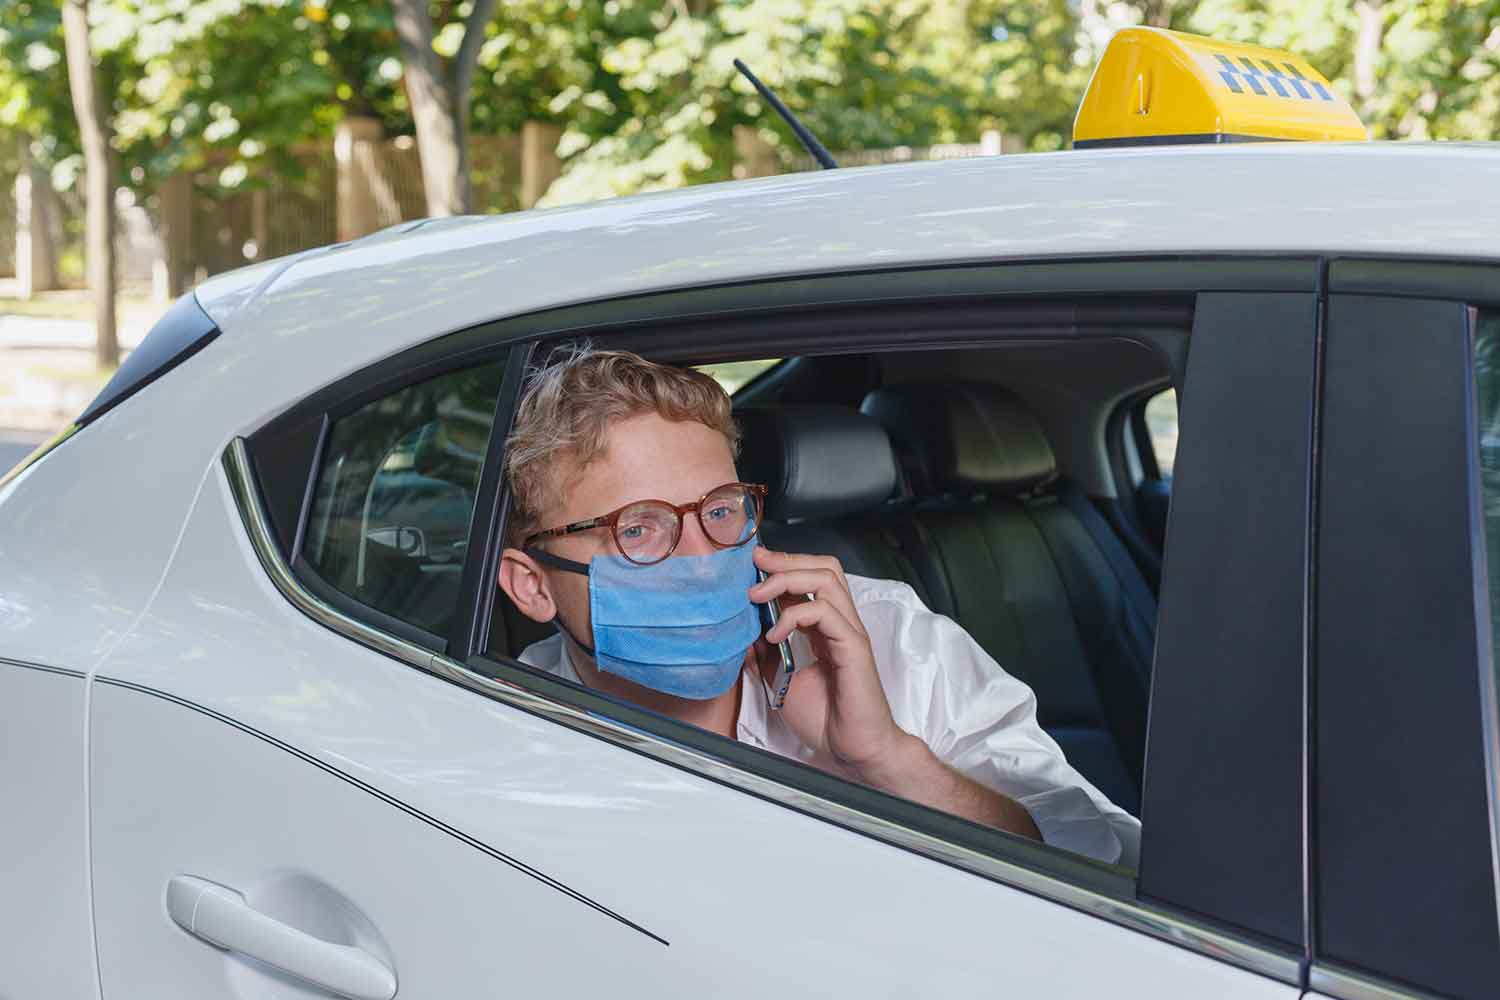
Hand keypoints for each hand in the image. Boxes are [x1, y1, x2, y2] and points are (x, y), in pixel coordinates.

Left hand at [749, 547, 1041, 840]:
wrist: (853, 749)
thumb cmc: (826, 719)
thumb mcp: (782, 681)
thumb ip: (767, 655)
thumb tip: (743, 634)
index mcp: (827, 628)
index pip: (813, 578)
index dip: (785, 565)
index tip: (754, 563)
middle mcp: (842, 624)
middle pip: (824, 568)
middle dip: (787, 560)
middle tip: (756, 564)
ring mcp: (850, 633)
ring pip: (827, 580)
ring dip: (787, 580)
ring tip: (758, 595)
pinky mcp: (854, 647)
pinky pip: (826, 613)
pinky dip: (795, 614)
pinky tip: (775, 633)